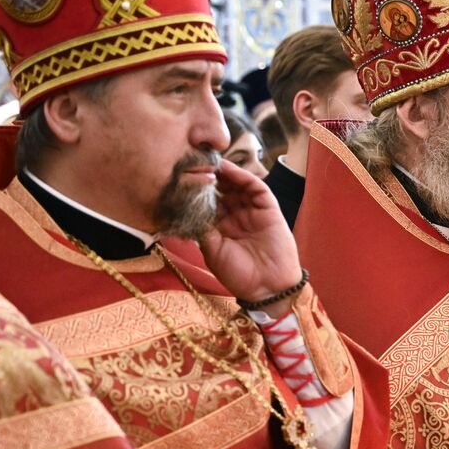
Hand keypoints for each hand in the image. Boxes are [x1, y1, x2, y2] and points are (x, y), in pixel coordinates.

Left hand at [200, 160, 302, 315]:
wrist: (267, 287)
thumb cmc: (238, 274)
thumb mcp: (211, 250)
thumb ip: (202, 228)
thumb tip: (185, 206)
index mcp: (221, 227)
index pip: (208, 202)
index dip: (196, 190)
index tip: (180, 177)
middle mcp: (237, 216)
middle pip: (222, 189)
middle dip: (208, 176)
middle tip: (192, 163)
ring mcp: (253, 211)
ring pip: (237, 184)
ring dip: (224, 172)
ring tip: (207, 161)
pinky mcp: (268, 208)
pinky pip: (255, 187)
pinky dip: (241, 176)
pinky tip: (227, 169)